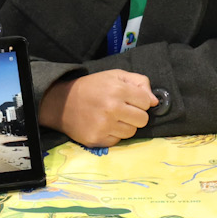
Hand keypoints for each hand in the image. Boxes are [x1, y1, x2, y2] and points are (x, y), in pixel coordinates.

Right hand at [40, 70, 156, 146]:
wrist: (62, 102)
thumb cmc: (92, 87)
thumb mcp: (115, 75)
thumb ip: (139, 82)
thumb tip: (155, 101)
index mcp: (118, 90)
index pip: (147, 102)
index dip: (141, 101)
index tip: (131, 100)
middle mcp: (112, 109)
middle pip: (143, 120)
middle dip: (136, 115)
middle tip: (124, 110)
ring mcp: (104, 126)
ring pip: (131, 132)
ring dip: (125, 126)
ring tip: (113, 118)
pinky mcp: (97, 140)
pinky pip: (117, 141)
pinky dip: (113, 135)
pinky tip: (104, 126)